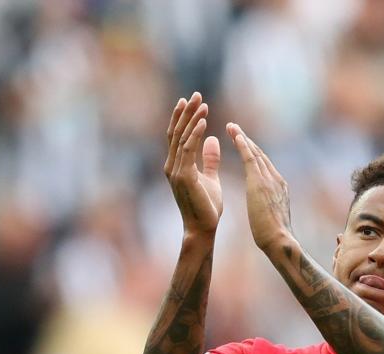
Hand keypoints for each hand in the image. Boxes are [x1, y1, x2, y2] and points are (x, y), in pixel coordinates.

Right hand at [165, 93, 221, 235]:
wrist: (203, 228)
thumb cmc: (207, 207)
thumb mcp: (211, 178)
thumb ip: (210, 159)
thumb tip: (212, 138)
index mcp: (176, 166)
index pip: (177, 136)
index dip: (184, 118)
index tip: (192, 101)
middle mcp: (171, 166)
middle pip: (176, 132)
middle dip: (186, 112)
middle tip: (195, 94)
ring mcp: (175, 171)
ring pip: (181, 138)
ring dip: (191, 119)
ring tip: (201, 103)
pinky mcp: (183, 176)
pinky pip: (188, 150)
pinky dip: (195, 134)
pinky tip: (204, 122)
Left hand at [226, 122, 292, 250]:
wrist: (279, 240)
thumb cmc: (273, 236)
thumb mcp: (270, 217)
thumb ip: (268, 207)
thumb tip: (264, 208)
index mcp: (279, 187)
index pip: (264, 165)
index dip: (253, 153)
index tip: (243, 143)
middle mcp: (276, 179)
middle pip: (260, 154)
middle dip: (247, 140)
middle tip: (234, 128)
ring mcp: (269, 179)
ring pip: (255, 152)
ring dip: (243, 138)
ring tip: (231, 126)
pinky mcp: (260, 182)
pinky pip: (250, 158)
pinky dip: (243, 145)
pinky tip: (235, 135)